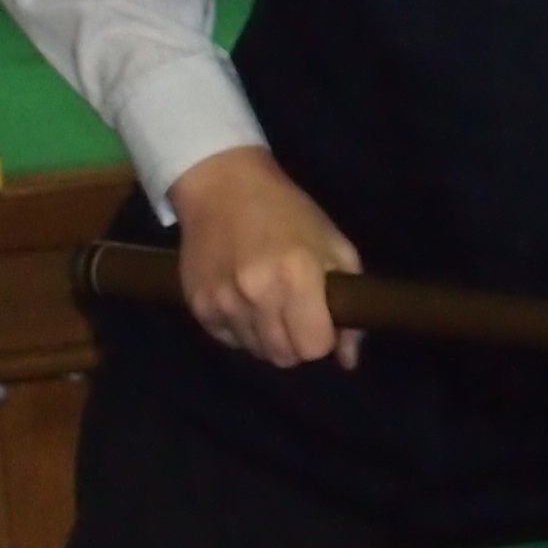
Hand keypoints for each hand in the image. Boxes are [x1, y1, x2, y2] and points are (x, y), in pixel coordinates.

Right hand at [165, 147, 364, 367]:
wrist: (222, 187)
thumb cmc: (288, 213)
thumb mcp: (333, 246)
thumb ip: (348, 304)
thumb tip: (348, 360)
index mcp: (297, 275)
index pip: (314, 347)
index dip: (322, 338)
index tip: (320, 320)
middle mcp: (258, 293)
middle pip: (285, 357)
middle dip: (296, 342)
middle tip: (295, 312)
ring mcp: (224, 301)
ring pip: (256, 352)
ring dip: (267, 336)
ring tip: (267, 301)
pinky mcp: (198, 306)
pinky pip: (229, 341)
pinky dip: (240, 329)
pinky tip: (243, 299)